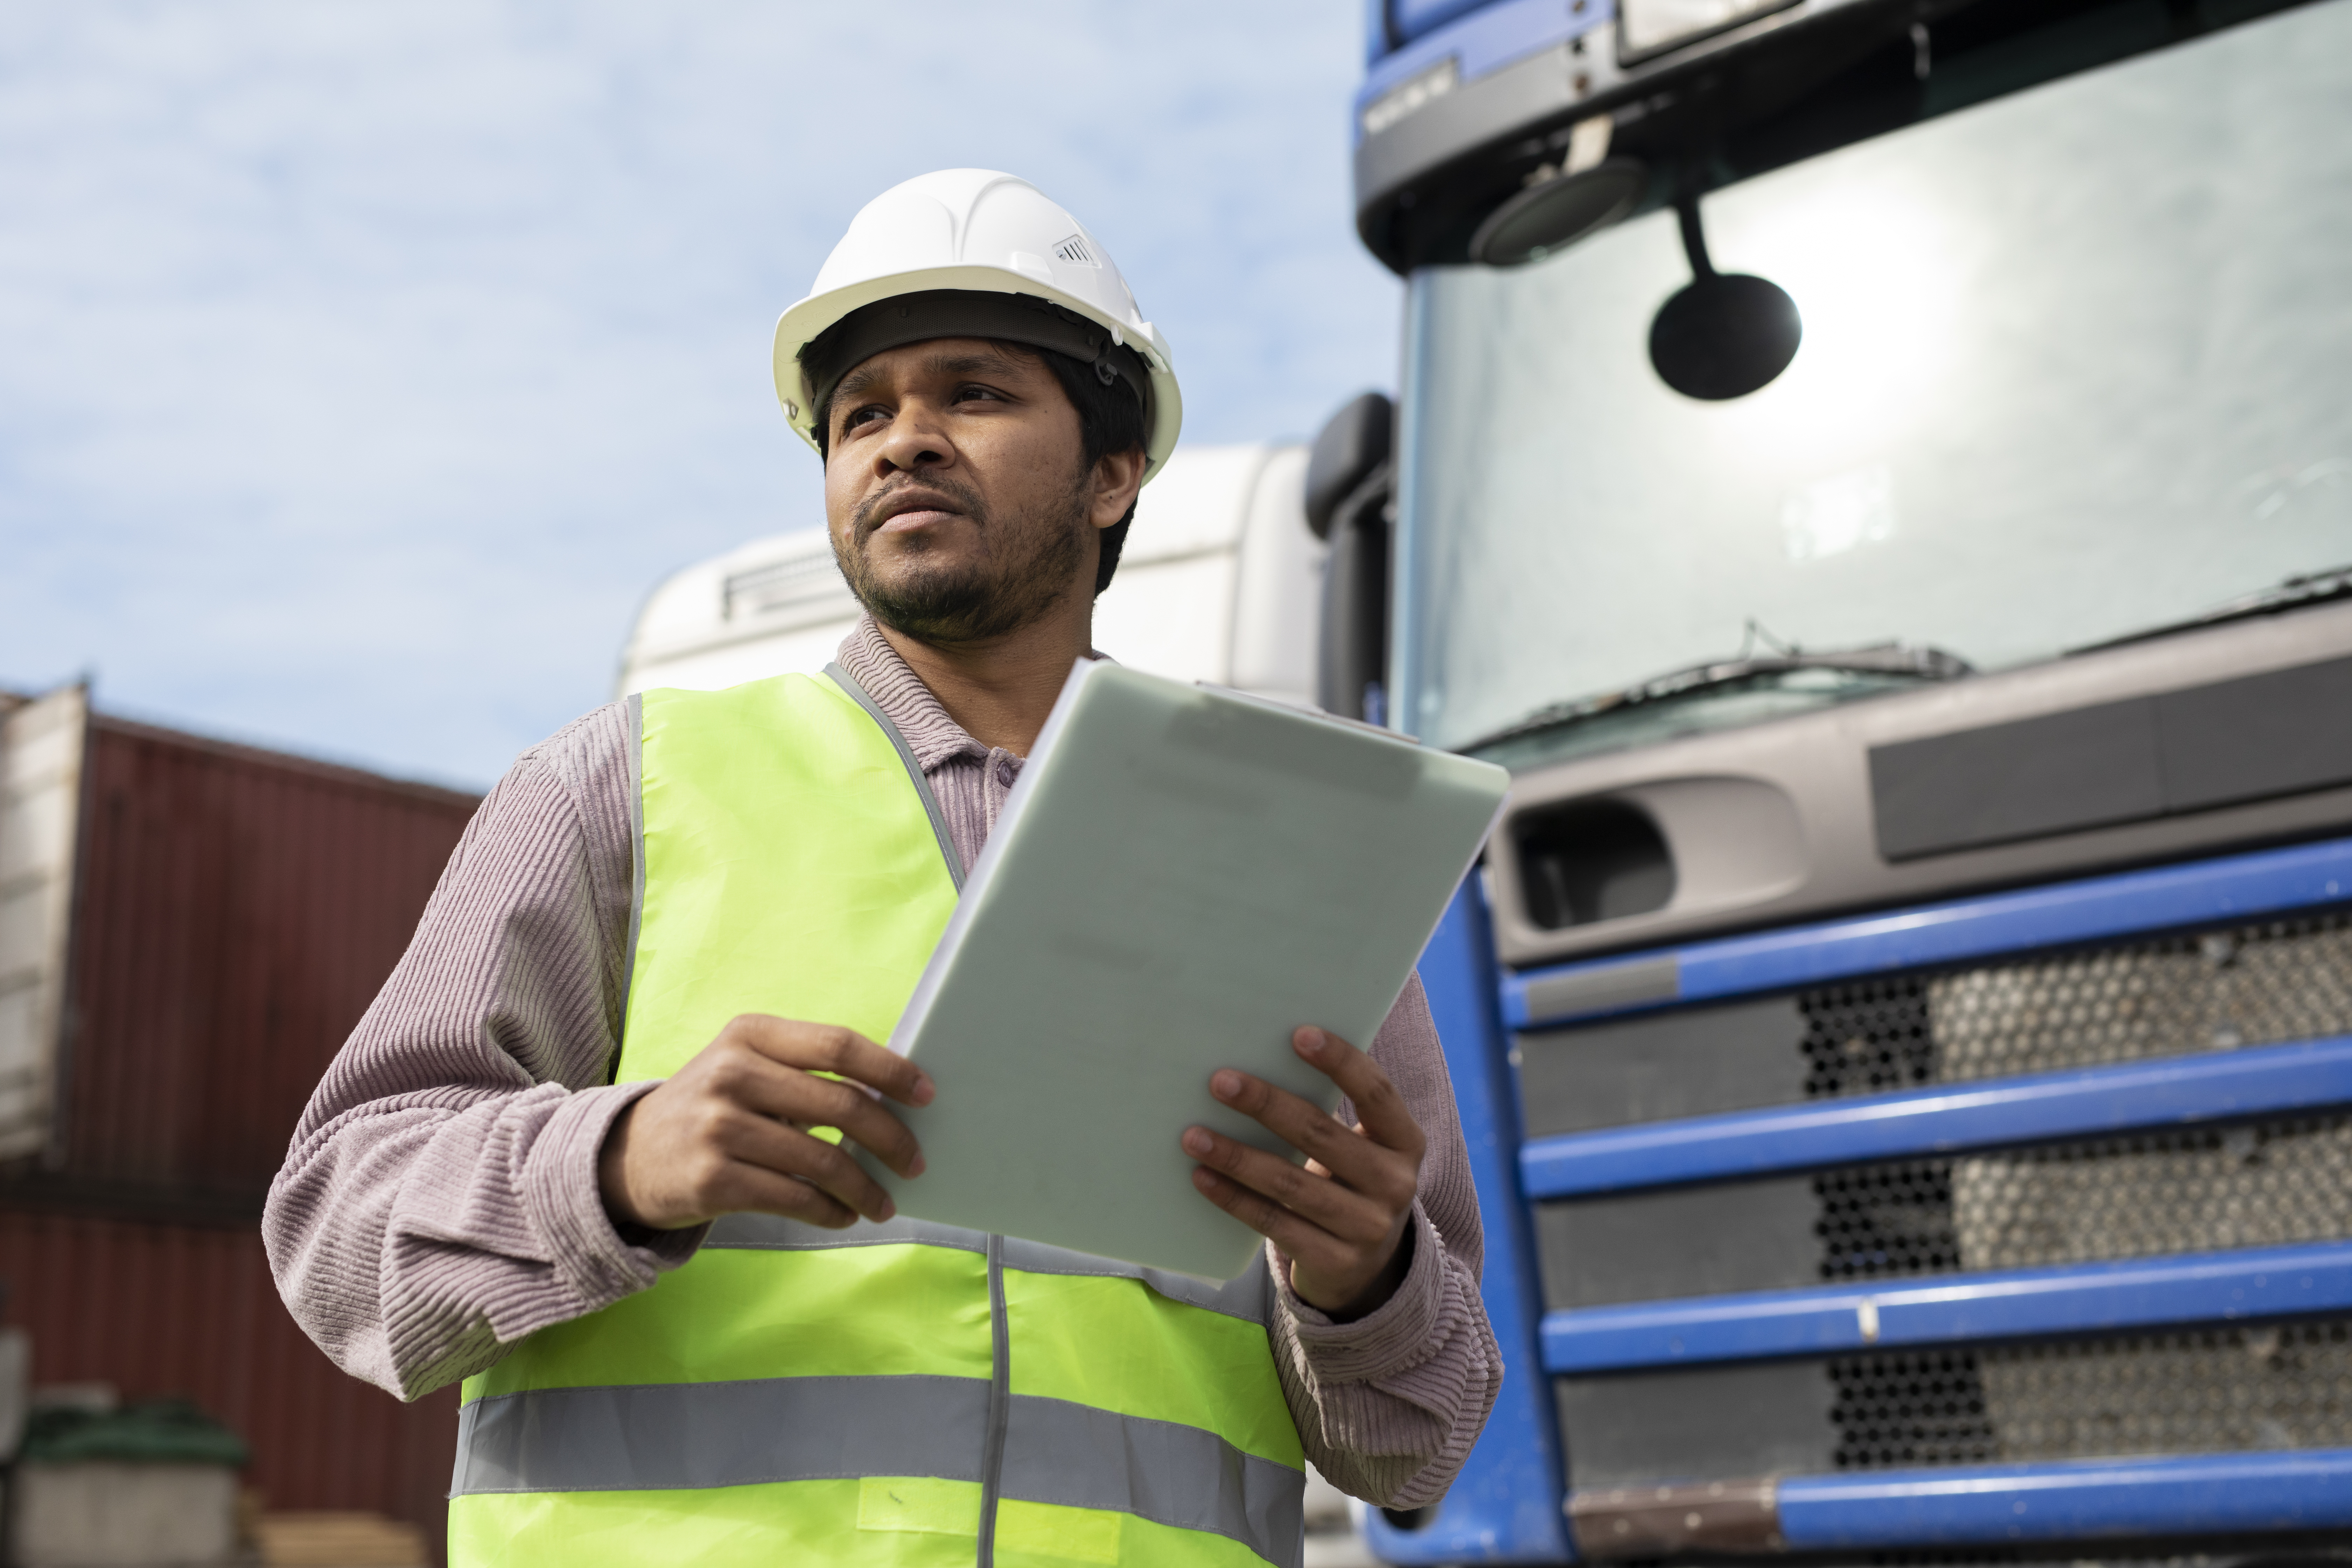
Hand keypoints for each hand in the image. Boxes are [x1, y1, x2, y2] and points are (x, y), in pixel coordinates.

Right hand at [597, 1014, 932, 1231]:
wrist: (627, 1156)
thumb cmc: (709, 1108)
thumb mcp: (745, 1067)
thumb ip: (804, 1072)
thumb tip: (890, 1100)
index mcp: (749, 1034)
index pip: (838, 1045)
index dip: (890, 1070)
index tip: (925, 1094)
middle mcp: (733, 1074)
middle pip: (841, 1104)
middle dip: (891, 1138)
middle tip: (915, 1161)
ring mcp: (720, 1128)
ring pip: (822, 1160)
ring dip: (865, 1187)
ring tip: (884, 1202)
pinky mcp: (714, 1180)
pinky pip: (794, 1198)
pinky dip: (830, 1210)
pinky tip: (844, 1214)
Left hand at [1182, 1026, 1425, 1319]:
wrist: (1368, 1266)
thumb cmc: (1350, 1182)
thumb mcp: (1360, 1149)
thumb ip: (1329, 1114)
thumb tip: (1257, 1063)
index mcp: (1405, 1142)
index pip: (1376, 1092)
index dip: (1341, 1062)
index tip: (1298, 1034)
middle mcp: (1394, 1184)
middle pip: (1322, 1134)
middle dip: (1267, 1104)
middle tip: (1220, 1081)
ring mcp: (1367, 1227)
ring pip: (1291, 1184)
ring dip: (1237, 1156)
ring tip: (1193, 1135)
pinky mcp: (1335, 1261)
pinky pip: (1274, 1223)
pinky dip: (1234, 1198)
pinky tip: (1203, 1177)